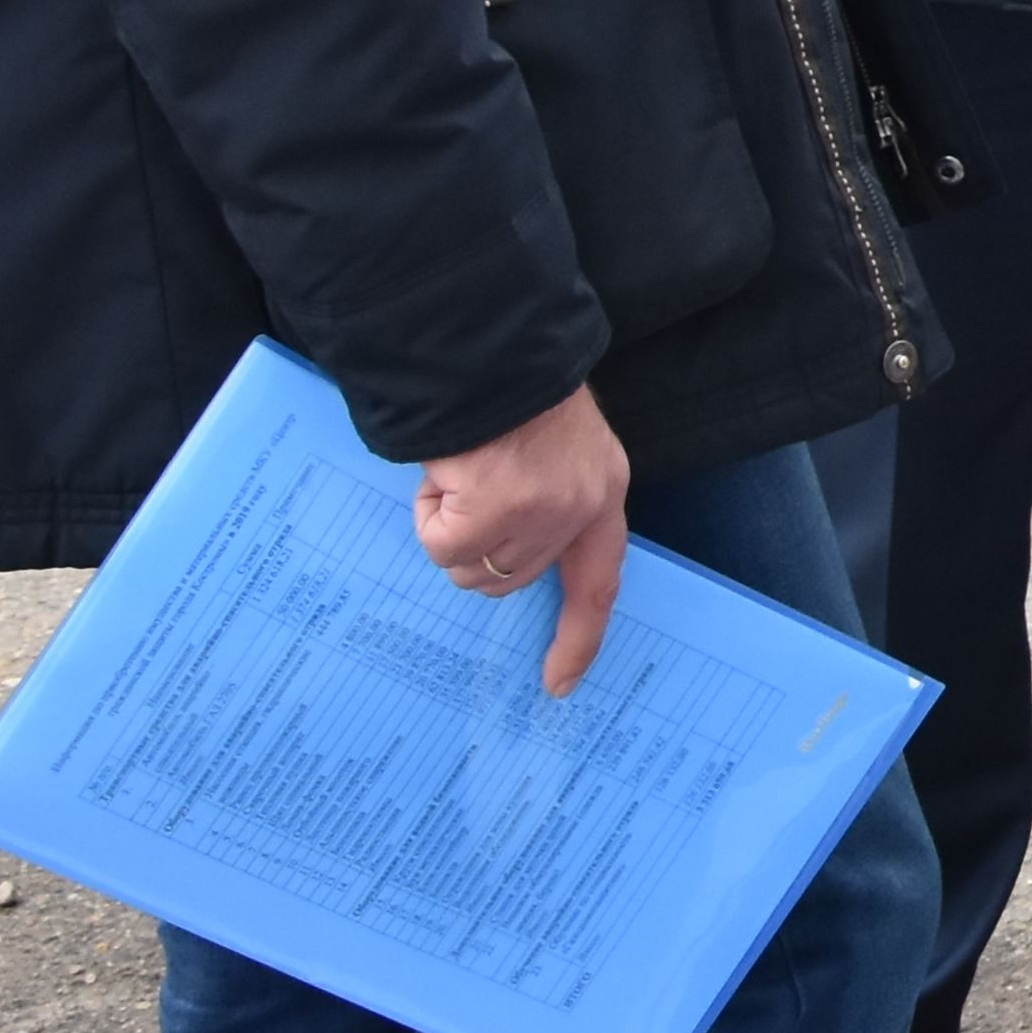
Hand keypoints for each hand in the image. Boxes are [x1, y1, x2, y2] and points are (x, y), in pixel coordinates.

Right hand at [415, 385, 632, 695]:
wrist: (486, 348)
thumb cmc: (510, 395)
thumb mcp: (553, 451)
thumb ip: (545, 505)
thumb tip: (501, 560)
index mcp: (601, 494)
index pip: (599, 582)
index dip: (578, 637)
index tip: (559, 684)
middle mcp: (580, 508)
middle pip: (510, 578)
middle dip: (476, 549)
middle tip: (469, 493)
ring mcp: (539, 511)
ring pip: (470, 566)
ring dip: (451, 527)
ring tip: (462, 472)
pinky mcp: (494, 508)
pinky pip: (442, 543)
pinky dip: (430, 512)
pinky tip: (446, 471)